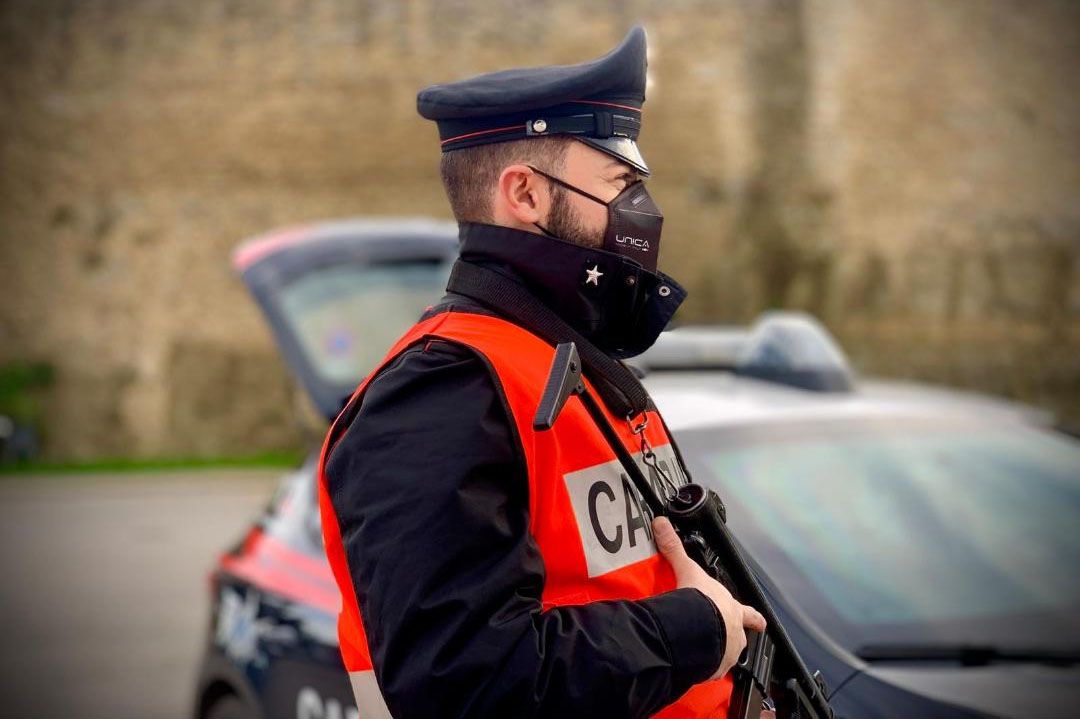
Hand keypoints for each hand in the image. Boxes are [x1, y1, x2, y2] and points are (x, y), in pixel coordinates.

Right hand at [653, 516, 766, 679]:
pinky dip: (700, 668)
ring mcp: (727, 653)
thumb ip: (674, 548)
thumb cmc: (702, 601)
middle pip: (739, 638)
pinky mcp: (714, 668)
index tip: (761, 623)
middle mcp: (735, 633)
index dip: (754, 617)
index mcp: (733, 611)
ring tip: (700, 653)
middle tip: (720, 637)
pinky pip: (708, 670)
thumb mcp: (688, 569)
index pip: (749, 613)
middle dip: (730, 637)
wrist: (699, 628)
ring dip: (714, 654)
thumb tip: (662, 523)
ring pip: (725, 656)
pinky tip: (690, 665)